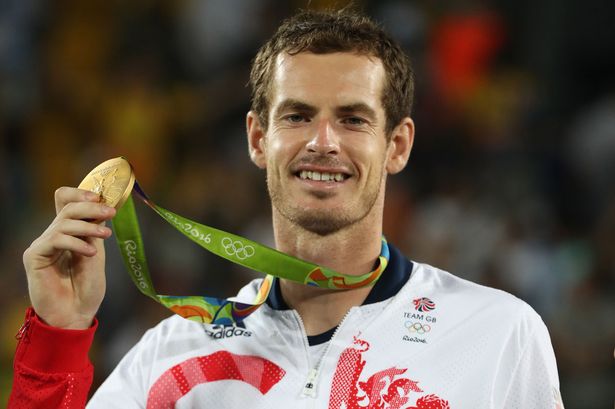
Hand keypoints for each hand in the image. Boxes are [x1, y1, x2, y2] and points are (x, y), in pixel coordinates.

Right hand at [23, 187, 116, 328]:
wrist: (75, 315)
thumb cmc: (86, 288)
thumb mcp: (96, 253)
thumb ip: (94, 232)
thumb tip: (102, 208)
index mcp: (68, 232)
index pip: (65, 201)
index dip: (80, 193)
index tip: (102, 197)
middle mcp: (53, 235)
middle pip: (67, 207)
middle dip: (91, 207)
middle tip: (110, 212)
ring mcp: (42, 245)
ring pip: (63, 221)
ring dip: (88, 226)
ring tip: (105, 236)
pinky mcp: (35, 257)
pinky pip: (55, 239)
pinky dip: (76, 243)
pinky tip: (90, 252)